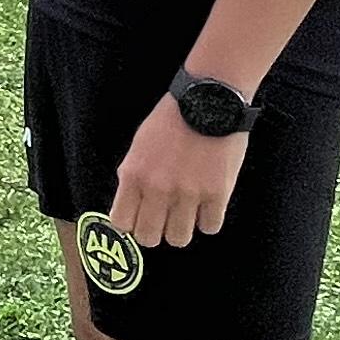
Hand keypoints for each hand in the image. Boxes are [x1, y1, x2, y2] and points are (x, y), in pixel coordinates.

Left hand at [101, 95, 248, 251]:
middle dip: (155, 231)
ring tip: (188, 213)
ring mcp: (188, 194)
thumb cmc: (173, 118)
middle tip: (164, 220)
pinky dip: (209, 220)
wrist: (209, 100)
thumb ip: (134, 176)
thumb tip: (132, 204)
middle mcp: (158, 189)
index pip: (122, 223)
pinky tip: (208, 206)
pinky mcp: (217, 194)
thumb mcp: (139, 145)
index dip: (131, 225)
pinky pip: (210, 227)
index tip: (139, 220)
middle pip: (149, 237)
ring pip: (179, 239)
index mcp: (134, 175)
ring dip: (182, 229)